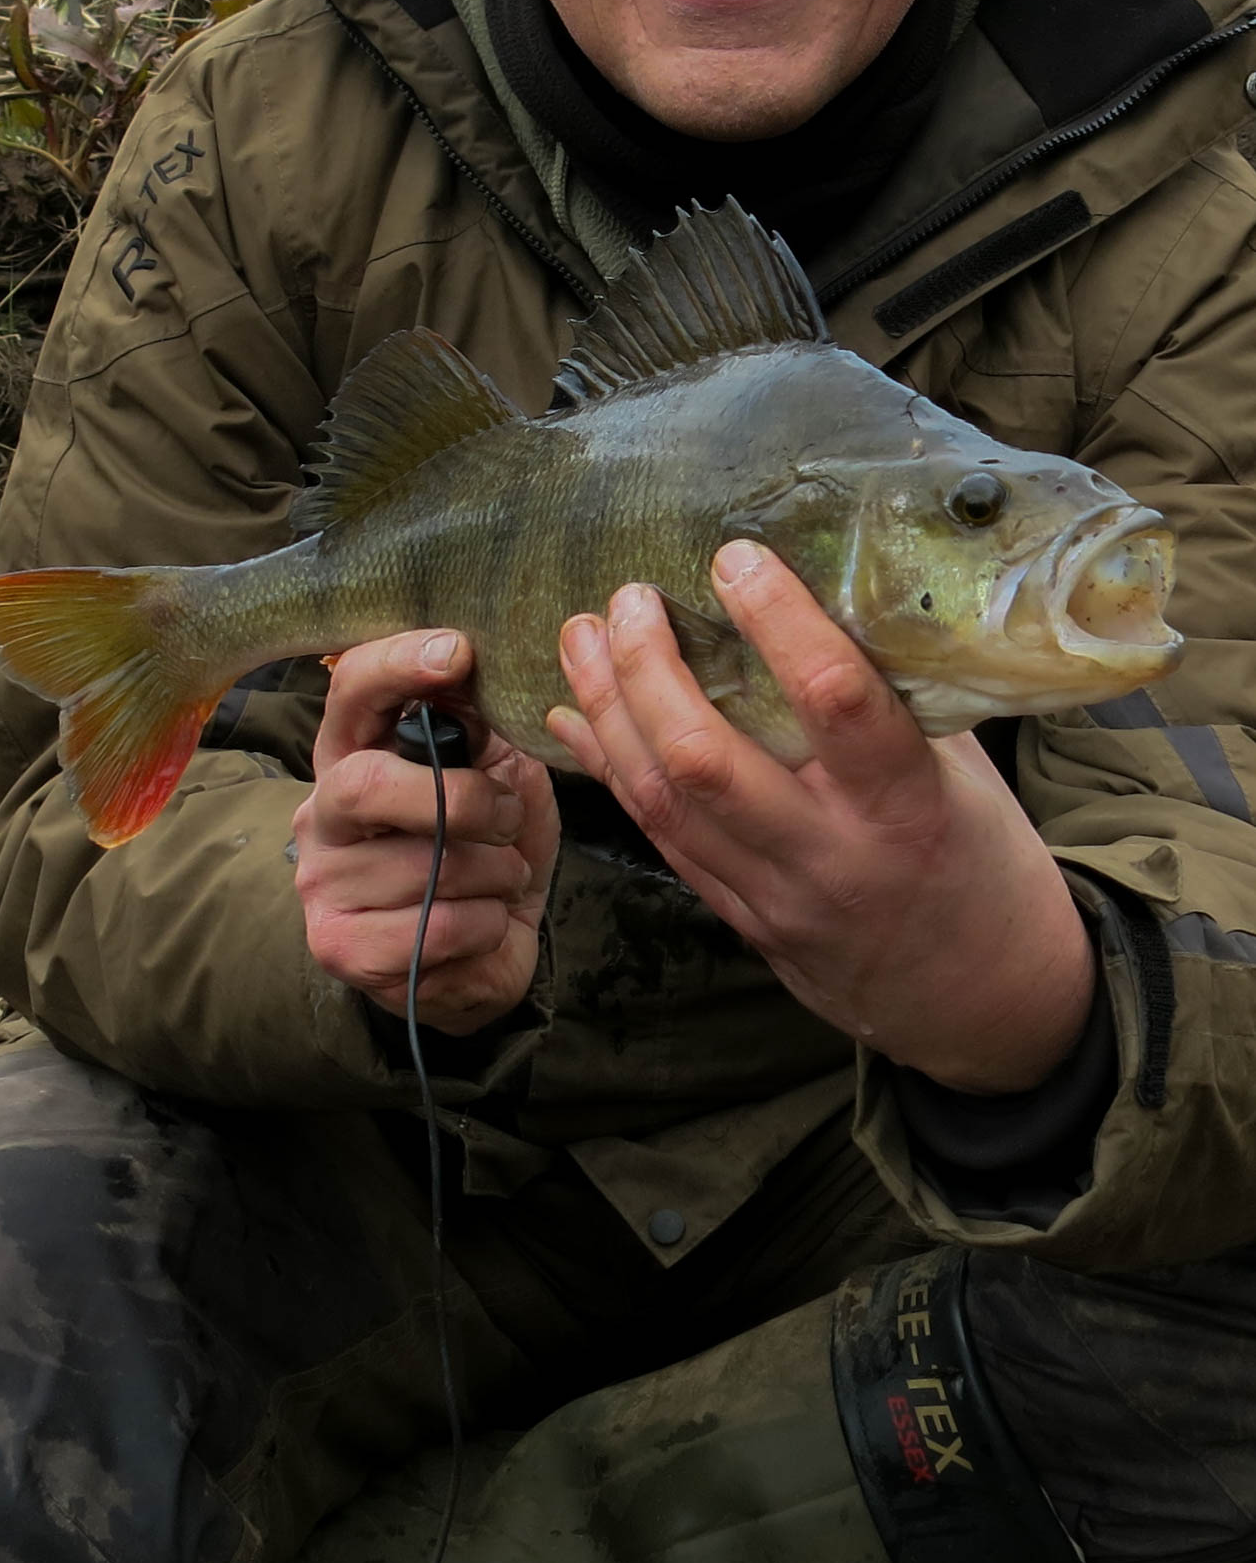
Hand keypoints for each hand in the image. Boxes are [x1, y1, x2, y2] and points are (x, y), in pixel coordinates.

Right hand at [292, 630, 559, 1035]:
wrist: (489, 951)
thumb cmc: (488, 847)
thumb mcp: (501, 772)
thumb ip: (483, 724)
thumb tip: (476, 667)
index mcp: (355, 750)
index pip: (351, 688)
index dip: (398, 663)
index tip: (458, 652)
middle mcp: (321, 809)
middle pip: (366, 784)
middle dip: (461, 800)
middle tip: (507, 817)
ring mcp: (321, 882)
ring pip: (422, 868)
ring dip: (494, 873)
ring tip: (503, 876)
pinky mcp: (340, 947)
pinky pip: (434, 928)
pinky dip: (486, 923)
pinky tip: (484, 922)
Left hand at [548, 542, 1094, 1091]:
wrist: (982, 1003)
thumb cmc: (985, 865)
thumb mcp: (969, 776)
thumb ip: (907, 695)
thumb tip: (850, 588)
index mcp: (906, 807)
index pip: (834, 702)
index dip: (778, 622)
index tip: (736, 558)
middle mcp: (829, 856)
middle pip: (706, 760)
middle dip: (650, 670)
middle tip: (629, 597)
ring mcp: (774, 896)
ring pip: (661, 801)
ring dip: (609, 711)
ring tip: (581, 636)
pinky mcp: (739, 919)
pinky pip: (658, 838)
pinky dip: (611, 769)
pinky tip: (577, 713)